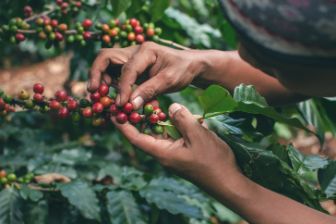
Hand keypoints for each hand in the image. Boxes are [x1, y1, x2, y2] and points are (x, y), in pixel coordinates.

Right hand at [89, 42, 207, 108]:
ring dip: (101, 79)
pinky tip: (113, 97)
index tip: (121, 104)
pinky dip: (111, 84)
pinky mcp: (132, 67)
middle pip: (106, 57)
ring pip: (107, 65)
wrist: (191, 65)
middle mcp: (135, 51)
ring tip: (100, 96)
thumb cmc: (183, 70)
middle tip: (93, 92)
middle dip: (97, 74)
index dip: (122, 88)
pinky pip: (115, 73)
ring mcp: (132, 58)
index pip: (127, 69)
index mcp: (146, 51)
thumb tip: (131, 105)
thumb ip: (150, 91)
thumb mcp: (170, 80)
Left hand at [111, 103, 239, 187]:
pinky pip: (172, 136)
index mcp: (162, 152)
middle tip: (134, 100)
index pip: (136, 138)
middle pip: (146, 134)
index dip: (123, 125)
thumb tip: (171, 107)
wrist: (228, 180)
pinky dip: (172, 125)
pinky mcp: (183, 152)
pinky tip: (177, 115)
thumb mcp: (197, 136)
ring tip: (153, 103)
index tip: (114, 112)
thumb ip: (182, 119)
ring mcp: (174, 153)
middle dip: (139, 117)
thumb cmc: (212, 161)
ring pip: (160, 133)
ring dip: (157, 120)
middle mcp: (164, 153)